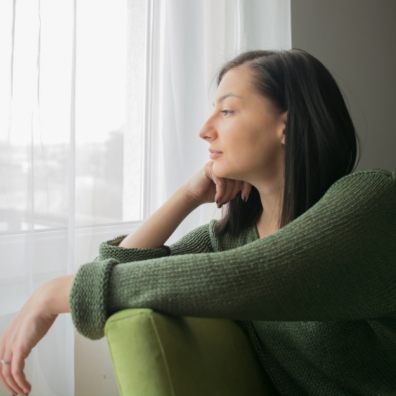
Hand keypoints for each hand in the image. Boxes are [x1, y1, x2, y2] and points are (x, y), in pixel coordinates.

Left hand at [0, 275, 72, 394]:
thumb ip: (26, 336)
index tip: (14, 384)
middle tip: (18, 392)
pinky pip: (16, 371)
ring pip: (7, 374)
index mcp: (6, 338)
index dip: (5, 376)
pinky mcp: (19, 348)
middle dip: (10, 385)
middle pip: (1, 371)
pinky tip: (27, 387)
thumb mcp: (30, 326)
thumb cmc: (41, 311)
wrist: (44, 302)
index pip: (0, 362)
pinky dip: (20, 382)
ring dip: (16, 386)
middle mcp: (5, 343)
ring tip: (25, 392)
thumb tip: (29, 344)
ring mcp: (11, 346)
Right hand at [184, 160, 251, 206]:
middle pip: (239, 176)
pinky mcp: (210, 168)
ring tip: (222, 202)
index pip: (246, 173)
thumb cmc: (212, 193)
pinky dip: (221, 193)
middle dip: (234, 193)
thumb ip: (239, 186)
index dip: (247, 187)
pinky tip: (217, 200)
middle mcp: (226, 162)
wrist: (194, 195)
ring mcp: (218, 163)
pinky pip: (221, 181)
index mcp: (233, 165)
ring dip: (227, 194)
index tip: (244, 198)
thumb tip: (253, 188)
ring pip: (230, 179)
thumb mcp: (230, 190)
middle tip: (228, 201)